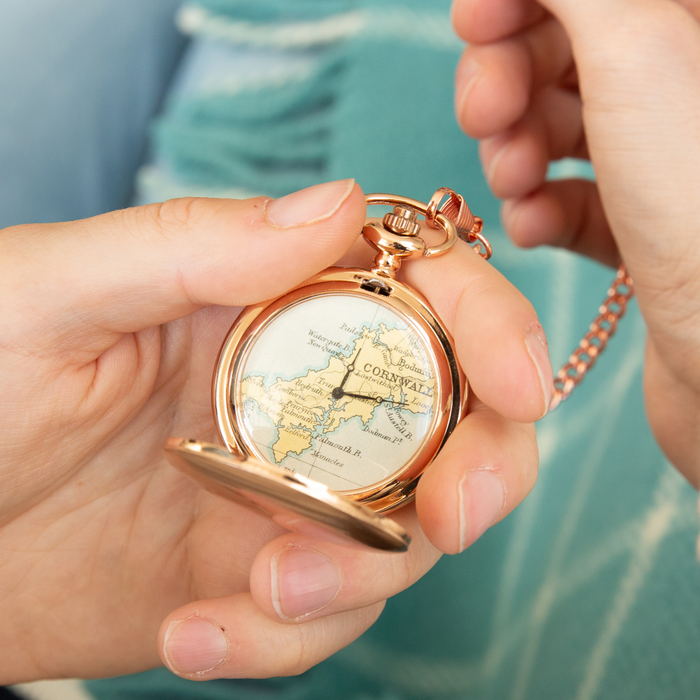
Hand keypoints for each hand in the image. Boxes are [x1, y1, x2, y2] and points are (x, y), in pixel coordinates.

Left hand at [0, 179, 543, 682]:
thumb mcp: (62, 291)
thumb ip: (197, 244)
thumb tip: (341, 205)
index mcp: (276, 303)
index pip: (426, 297)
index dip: (493, 327)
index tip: (520, 381)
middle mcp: (308, 395)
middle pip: (455, 422)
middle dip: (484, 467)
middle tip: (455, 515)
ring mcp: (294, 493)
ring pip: (403, 536)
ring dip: (359, 575)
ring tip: (261, 588)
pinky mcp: (260, 577)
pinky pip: (319, 620)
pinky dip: (277, 641)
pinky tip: (193, 632)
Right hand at [453, 0, 699, 483]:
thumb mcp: (638, 54)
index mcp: (698, 37)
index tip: (473, 20)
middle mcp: (689, 96)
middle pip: (572, 50)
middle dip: (507, 76)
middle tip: (482, 112)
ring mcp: (673, 164)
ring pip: (563, 128)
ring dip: (515, 148)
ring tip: (510, 179)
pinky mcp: (650, 230)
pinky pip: (576, 198)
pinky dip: (541, 206)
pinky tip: (535, 226)